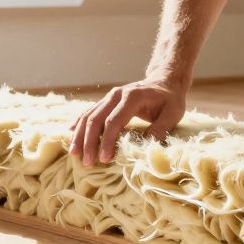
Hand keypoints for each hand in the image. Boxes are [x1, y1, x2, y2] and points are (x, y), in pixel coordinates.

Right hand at [69, 79, 186, 165]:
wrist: (165, 81)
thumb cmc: (170, 99)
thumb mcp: (173, 113)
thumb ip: (161, 129)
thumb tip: (145, 147)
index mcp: (132, 96)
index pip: (114, 120)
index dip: (107, 141)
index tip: (105, 159)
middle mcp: (117, 94)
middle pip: (96, 118)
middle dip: (89, 142)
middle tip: (88, 162)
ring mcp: (109, 96)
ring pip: (88, 115)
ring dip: (80, 135)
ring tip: (75, 154)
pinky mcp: (106, 101)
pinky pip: (89, 112)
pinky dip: (78, 123)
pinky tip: (70, 134)